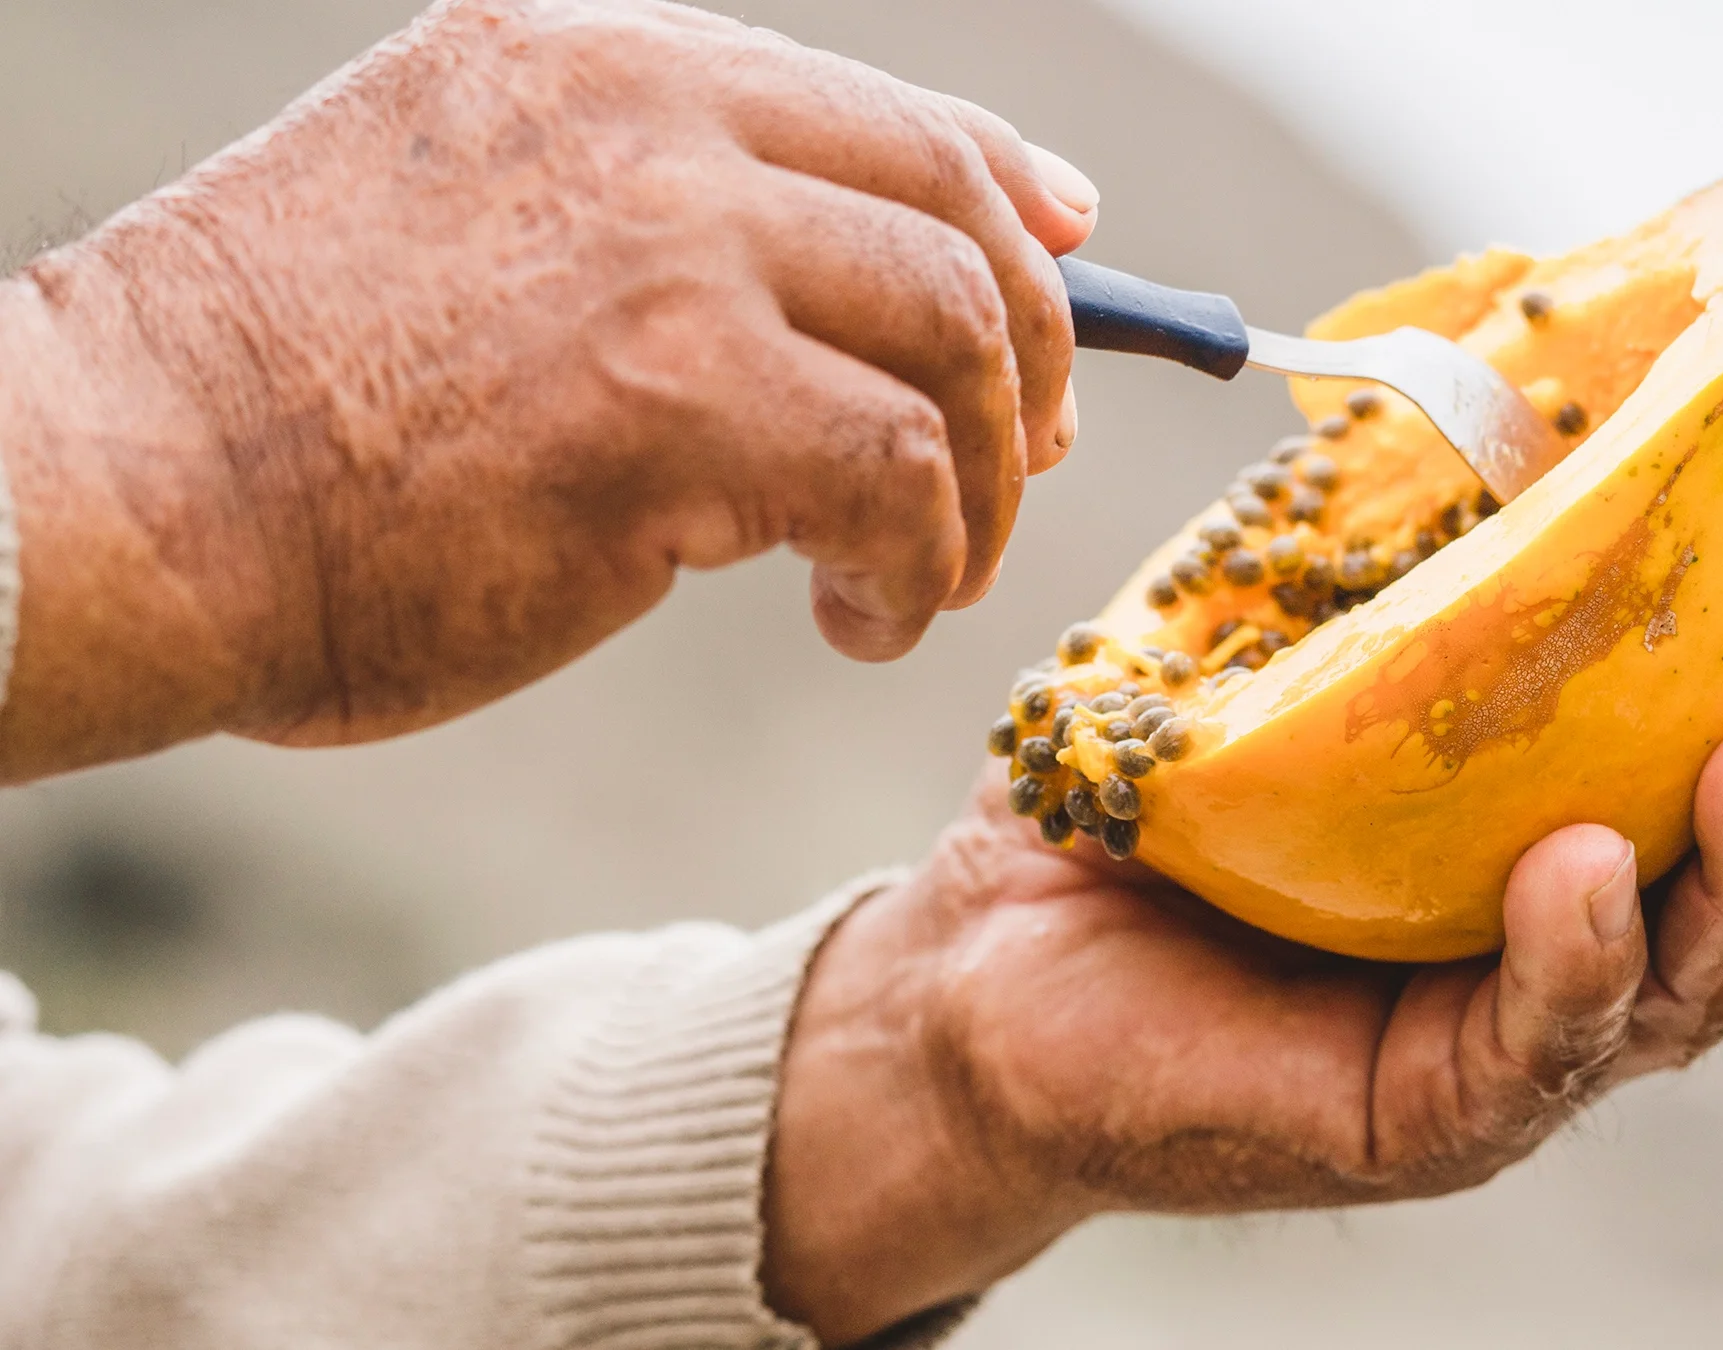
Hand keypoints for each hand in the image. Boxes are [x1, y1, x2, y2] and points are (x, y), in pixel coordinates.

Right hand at [0, 0, 1096, 778]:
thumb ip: (650, 216)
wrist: (115, 493)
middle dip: (1031, 350)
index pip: (881, 105)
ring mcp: (665, 245)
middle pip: (955, 210)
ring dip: (981, 483)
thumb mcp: (468, 222)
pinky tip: (858, 619)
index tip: (1069, 259)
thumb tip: (850, 279)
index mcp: (592, 57)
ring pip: (958, 340)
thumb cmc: (281, 405)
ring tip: (924, 576)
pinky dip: (919, 564)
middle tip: (1025, 462)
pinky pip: (905, 474)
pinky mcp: (674, 397)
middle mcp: (645, 117)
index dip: (1006, 192)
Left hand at [765, 535, 1722, 1343]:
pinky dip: (1571, 962)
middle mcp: (1578, 933)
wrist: (990, 961)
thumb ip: (1400, 534)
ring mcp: (1515, 1040)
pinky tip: (1581, 868)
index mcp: (1580, 815)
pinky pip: (1531, 1053)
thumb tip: (1480, 355)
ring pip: (1696, 977)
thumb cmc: (1156, 789)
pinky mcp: (1421, 1117)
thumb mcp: (1292, 635)